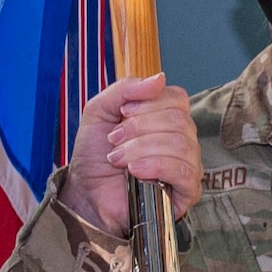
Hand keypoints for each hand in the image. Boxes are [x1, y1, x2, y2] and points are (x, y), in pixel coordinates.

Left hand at [61, 73, 200, 236]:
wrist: (85, 192)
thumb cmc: (95, 155)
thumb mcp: (99, 111)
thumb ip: (125, 89)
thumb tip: (160, 78)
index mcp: (166, 118)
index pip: (177, 98)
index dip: (148, 104)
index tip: (122, 114)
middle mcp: (182, 139)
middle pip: (178, 121)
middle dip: (139, 128)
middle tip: (114, 140)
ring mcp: (187, 165)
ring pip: (181, 145)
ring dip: (141, 149)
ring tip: (119, 159)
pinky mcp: (186, 191)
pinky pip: (185, 171)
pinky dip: (156, 166)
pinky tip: (136, 172)